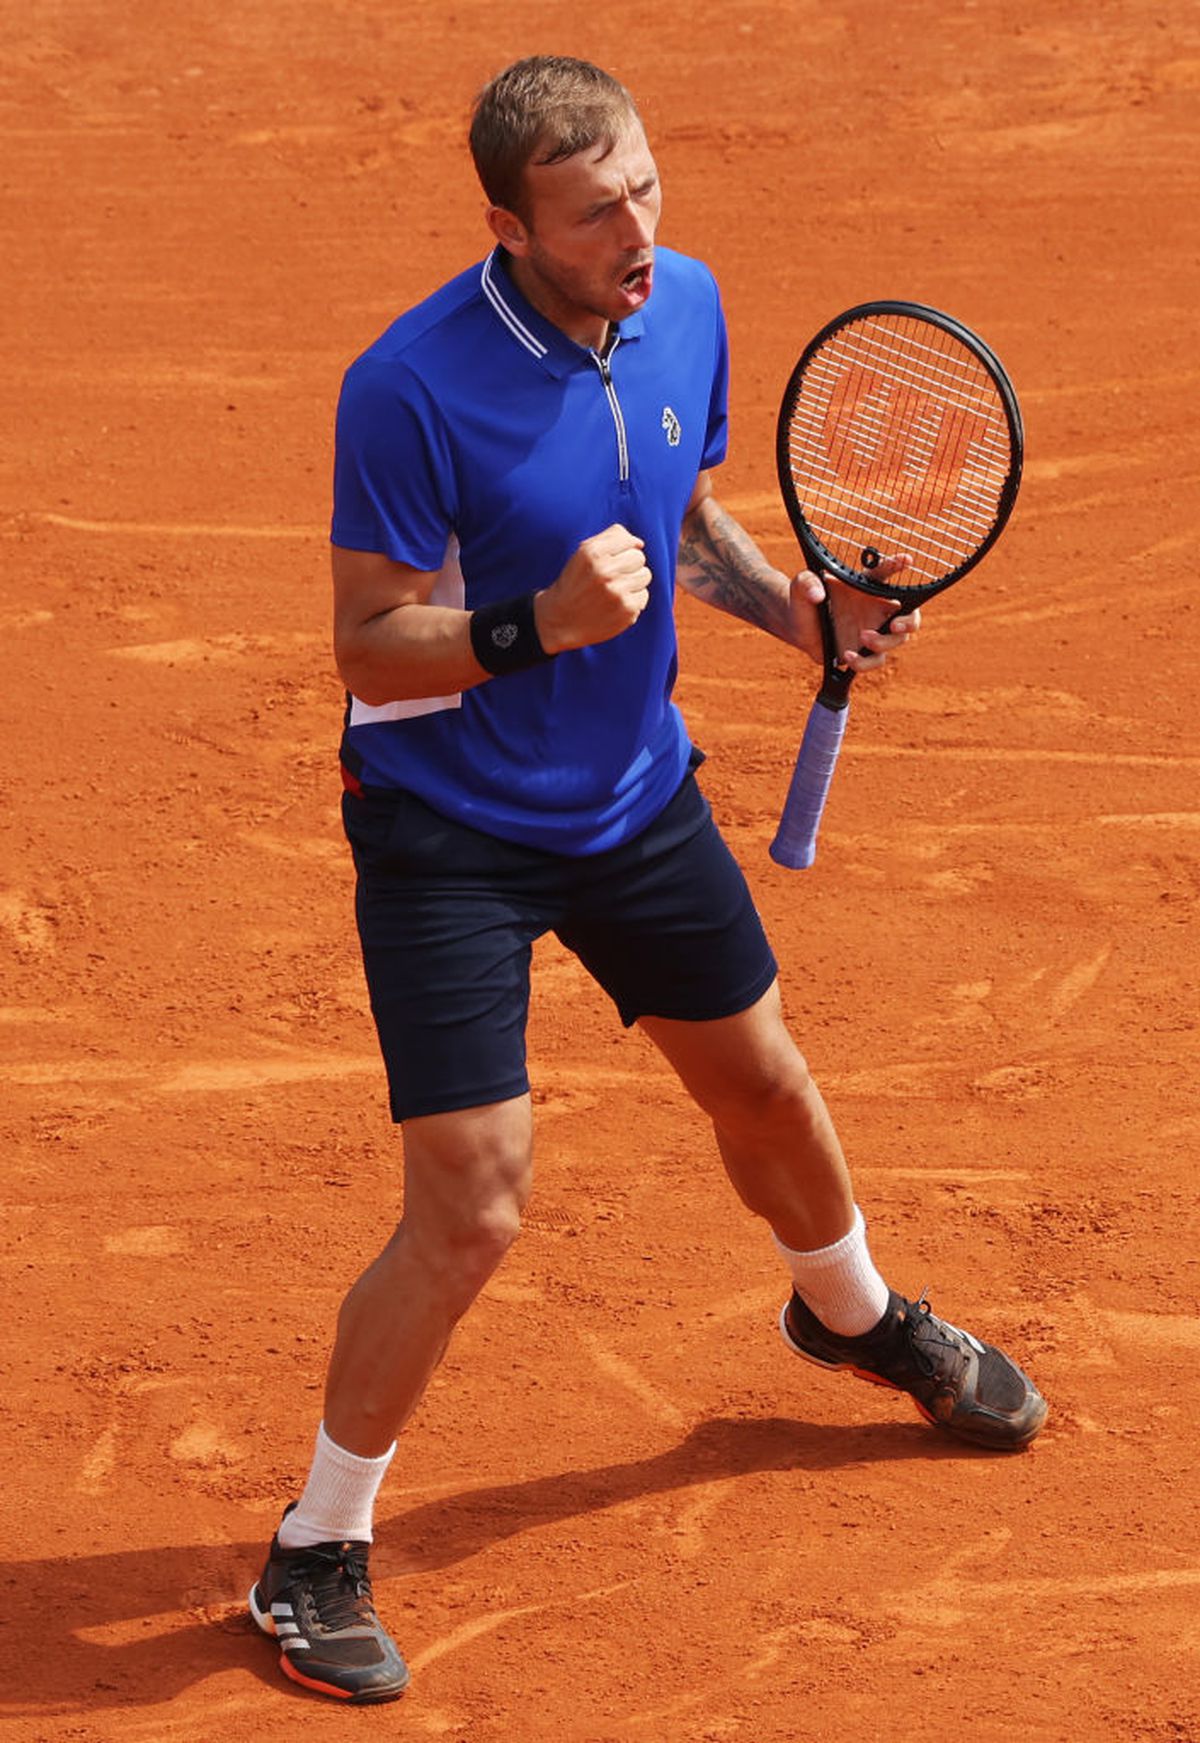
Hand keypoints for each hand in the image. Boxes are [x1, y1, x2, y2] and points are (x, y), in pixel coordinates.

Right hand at [534, 524, 652, 653]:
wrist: (560, 620)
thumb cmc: (575, 583)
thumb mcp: (583, 553)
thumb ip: (611, 538)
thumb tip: (640, 544)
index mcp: (593, 552)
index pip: (629, 541)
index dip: (623, 551)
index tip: (612, 562)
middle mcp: (605, 571)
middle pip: (639, 558)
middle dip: (629, 566)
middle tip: (611, 579)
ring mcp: (617, 592)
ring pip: (645, 575)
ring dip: (633, 583)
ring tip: (614, 591)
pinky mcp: (626, 610)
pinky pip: (644, 596)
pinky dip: (633, 601)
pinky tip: (615, 605)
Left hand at [789, 555, 919, 672]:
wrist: (796, 627)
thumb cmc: (804, 600)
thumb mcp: (801, 586)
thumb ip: (807, 583)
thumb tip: (817, 594)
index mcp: (867, 586)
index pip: (885, 573)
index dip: (897, 565)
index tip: (907, 560)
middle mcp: (876, 608)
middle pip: (910, 616)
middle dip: (909, 622)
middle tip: (895, 625)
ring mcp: (873, 631)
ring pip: (896, 641)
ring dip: (884, 643)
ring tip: (863, 637)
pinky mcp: (864, 652)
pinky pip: (874, 661)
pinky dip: (864, 662)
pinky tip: (847, 657)